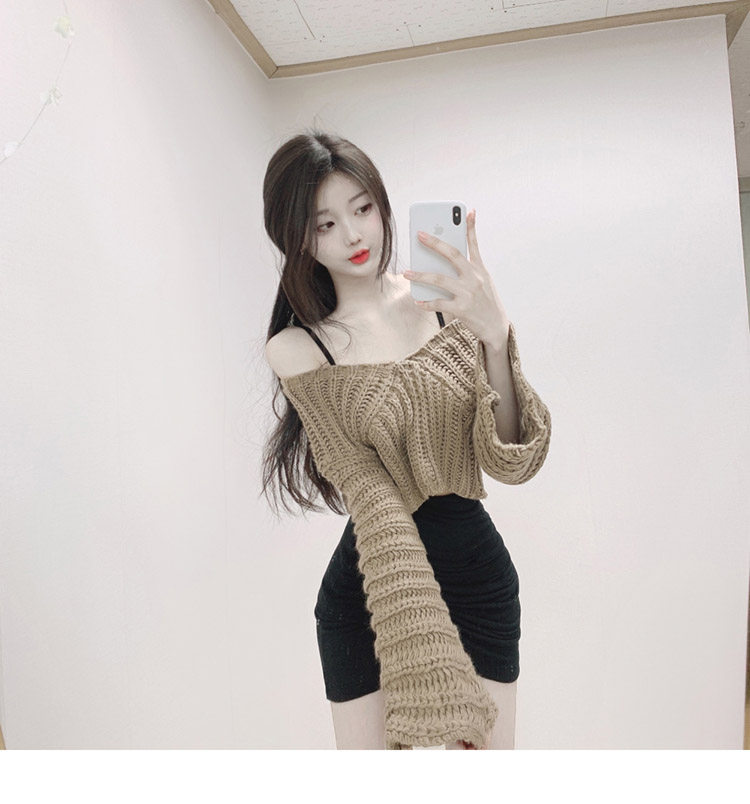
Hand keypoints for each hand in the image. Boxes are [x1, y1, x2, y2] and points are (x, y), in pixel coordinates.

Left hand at [403, 209, 509, 347]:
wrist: (496, 327)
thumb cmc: (485, 302)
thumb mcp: (483, 282)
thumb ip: (468, 268)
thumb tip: (447, 259)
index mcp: (480, 270)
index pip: (474, 244)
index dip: (471, 227)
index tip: (468, 212)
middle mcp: (474, 278)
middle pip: (453, 255)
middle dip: (435, 243)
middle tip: (420, 234)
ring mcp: (468, 293)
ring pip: (439, 279)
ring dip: (421, 275)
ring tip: (407, 273)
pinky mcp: (462, 309)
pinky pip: (439, 303)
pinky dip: (426, 303)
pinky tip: (417, 301)